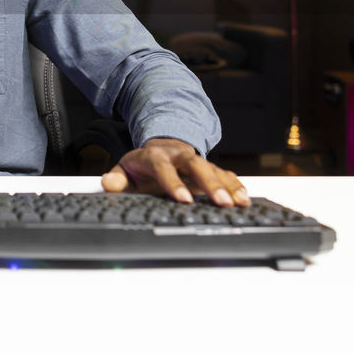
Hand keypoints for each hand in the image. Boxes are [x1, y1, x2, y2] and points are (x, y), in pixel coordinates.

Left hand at [101, 137, 249, 206]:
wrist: (160, 148)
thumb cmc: (142, 165)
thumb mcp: (125, 170)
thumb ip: (117, 179)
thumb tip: (108, 184)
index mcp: (156, 156)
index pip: (164, 168)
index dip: (174, 183)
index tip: (183, 200)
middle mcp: (180, 156)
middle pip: (197, 165)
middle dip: (210, 183)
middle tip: (221, 202)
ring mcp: (197, 161)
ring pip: (214, 169)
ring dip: (227, 186)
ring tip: (239, 204)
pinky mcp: (210, 168)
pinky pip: (226, 175)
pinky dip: (236, 185)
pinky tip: (245, 199)